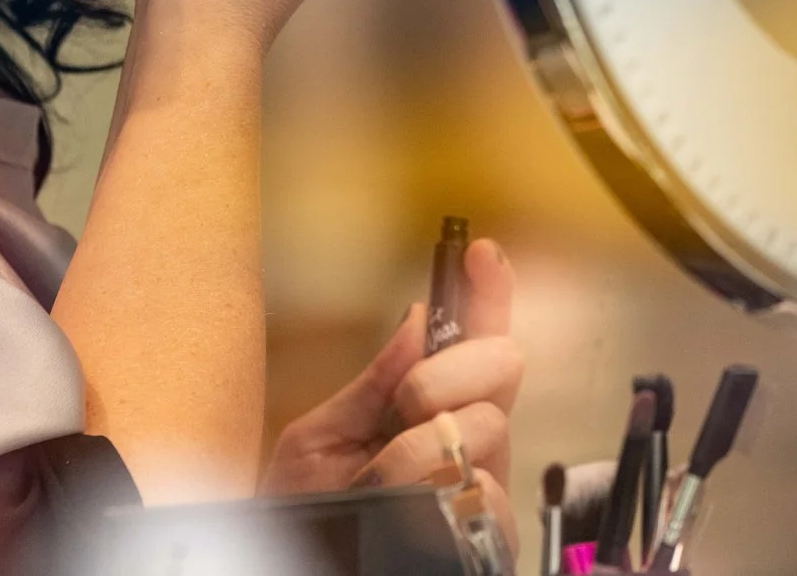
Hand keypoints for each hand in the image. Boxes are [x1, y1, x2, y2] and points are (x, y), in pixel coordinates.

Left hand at [261, 238, 522, 548]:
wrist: (295, 566)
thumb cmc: (301, 512)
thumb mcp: (318, 438)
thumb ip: (370, 385)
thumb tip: (417, 320)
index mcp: (431, 410)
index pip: (474, 342)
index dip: (486, 293)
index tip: (479, 252)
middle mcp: (467, 443)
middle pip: (501, 367)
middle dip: (447, 372)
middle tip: (406, 402)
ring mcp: (482, 487)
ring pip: (489, 427)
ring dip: (422, 444)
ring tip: (381, 477)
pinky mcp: (488, 536)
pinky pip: (490, 494)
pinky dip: (439, 491)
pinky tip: (410, 504)